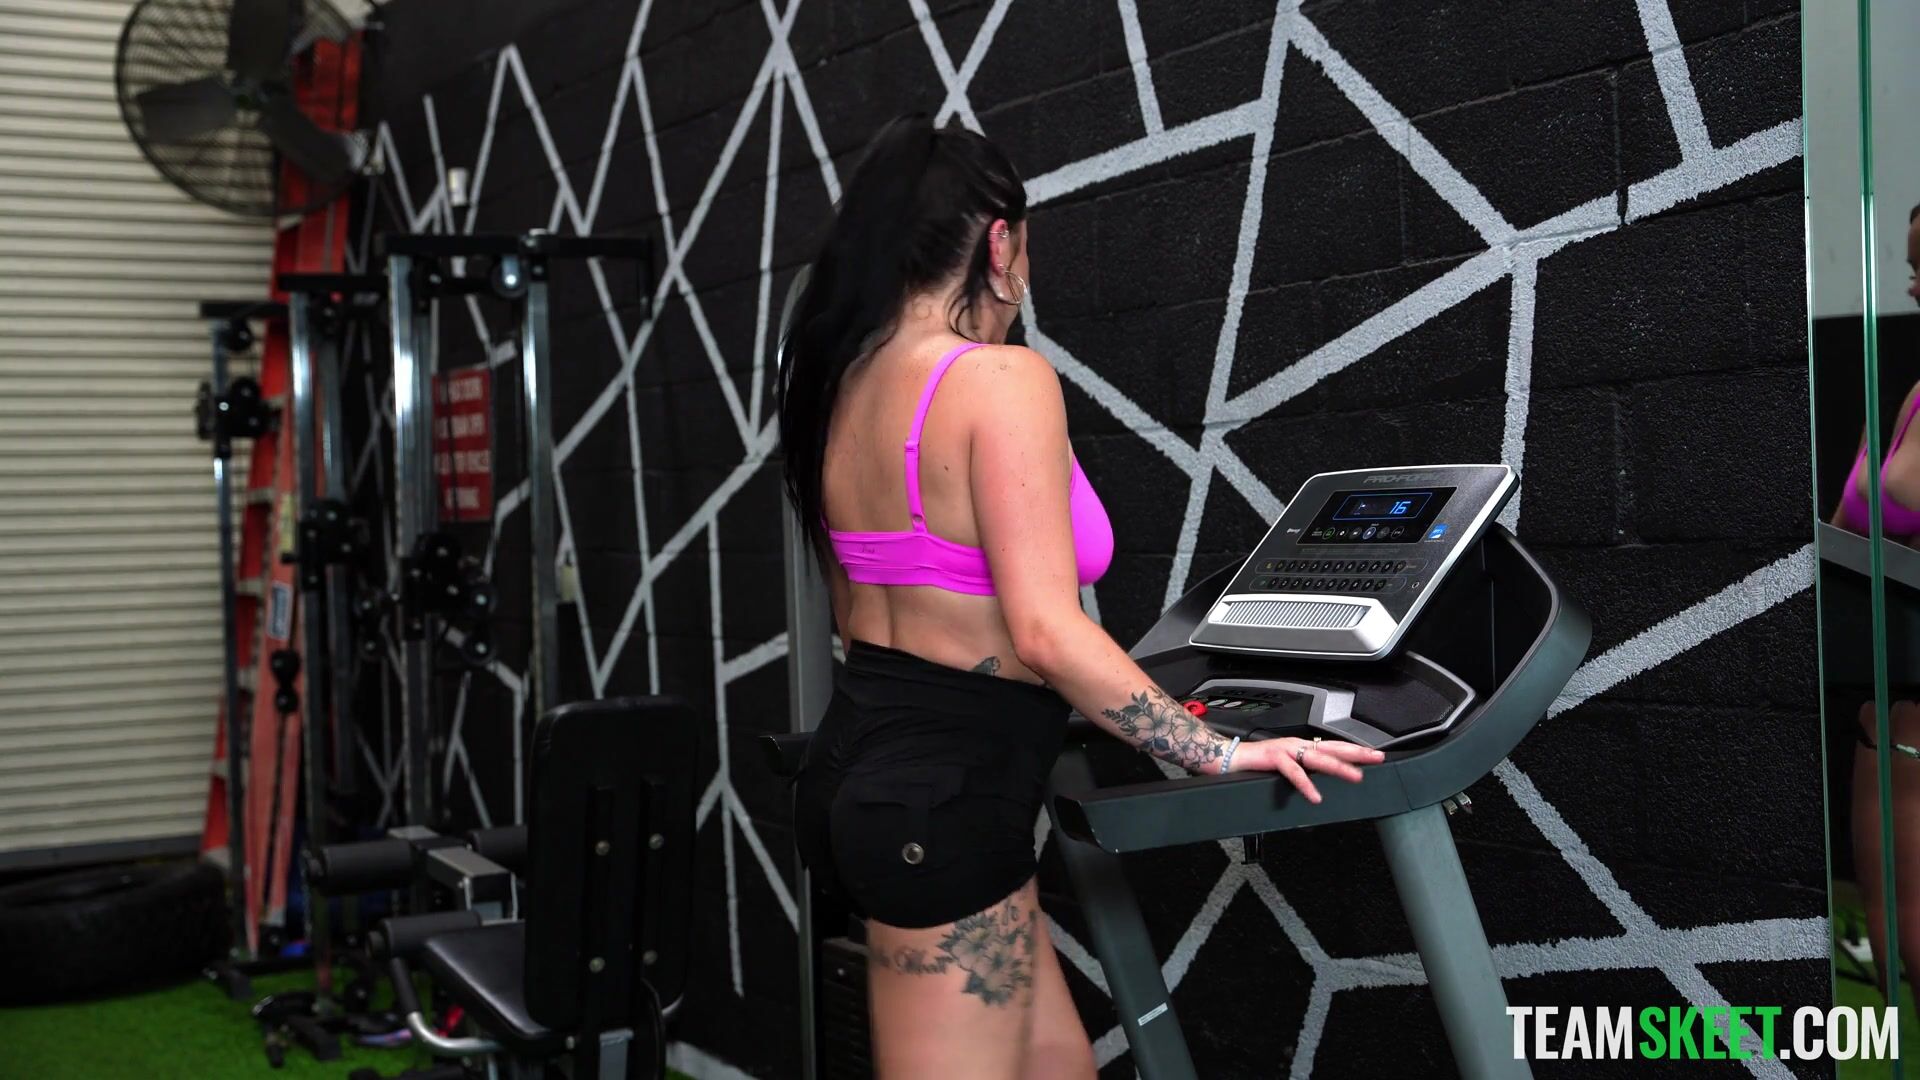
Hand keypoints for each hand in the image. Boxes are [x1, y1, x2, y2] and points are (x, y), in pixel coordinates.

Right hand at [1229, 736, 1384, 804]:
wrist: (1226, 757)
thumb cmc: (1253, 763)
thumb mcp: (1284, 768)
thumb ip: (1302, 771)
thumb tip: (1320, 783)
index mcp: (1300, 747)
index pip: (1333, 747)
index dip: (1354, 751)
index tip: (1374, 755)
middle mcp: (1296, 745)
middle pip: (1332, 748)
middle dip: (1356, 753)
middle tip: (1377, 757)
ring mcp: (1285, 749)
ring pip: (1317, 758)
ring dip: (1338, 767)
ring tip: (1356, 776)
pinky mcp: (1272, 757)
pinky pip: (1293, 772)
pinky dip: (1305, 784)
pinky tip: (1315, 795)